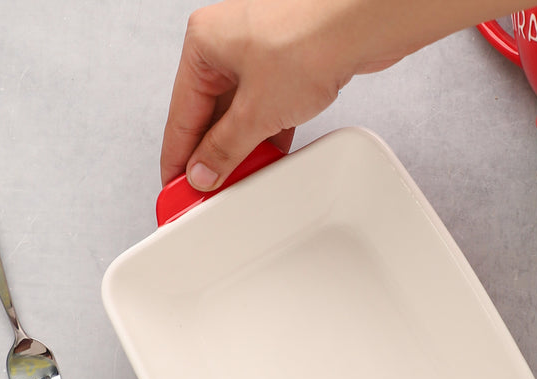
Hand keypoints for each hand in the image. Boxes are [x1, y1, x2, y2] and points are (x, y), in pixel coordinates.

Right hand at [160, 0, 536, 189]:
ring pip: (241, 117)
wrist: (360, 28)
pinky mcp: (288, 70)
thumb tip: (204, 172)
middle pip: (210, 117)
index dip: (178, 158)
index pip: (181, 115)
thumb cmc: (307, 42)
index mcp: (204, 45)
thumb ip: (225, 148)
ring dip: (241, 151)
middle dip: (213, 157)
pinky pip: (267, 113)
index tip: (176, 188)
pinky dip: (266, 139)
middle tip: (207, 193)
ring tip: (237, 182)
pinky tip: (266, 162)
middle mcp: (228, 47)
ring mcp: (260, 58)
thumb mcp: (255, 111)